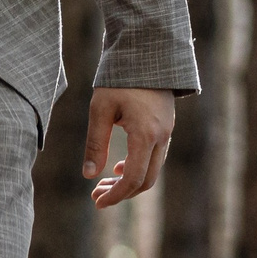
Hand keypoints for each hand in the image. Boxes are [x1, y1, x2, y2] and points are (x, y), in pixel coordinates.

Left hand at [84, 87, 173, 207]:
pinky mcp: (166, 128)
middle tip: (95, 196)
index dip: (116, 195)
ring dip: (128, 182)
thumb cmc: (120, 80)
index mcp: (146, 134)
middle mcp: (162, 137)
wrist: (148, 55)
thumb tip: (89, 175)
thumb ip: (95, 143)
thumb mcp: (100, 110)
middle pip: (145, 180)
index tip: (97, 202)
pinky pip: (155, 158)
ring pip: (151, 170)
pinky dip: (137, 168)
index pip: (133, 178)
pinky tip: (118, 167)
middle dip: (121, 193)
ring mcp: (167, 133)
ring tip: (101, 184)